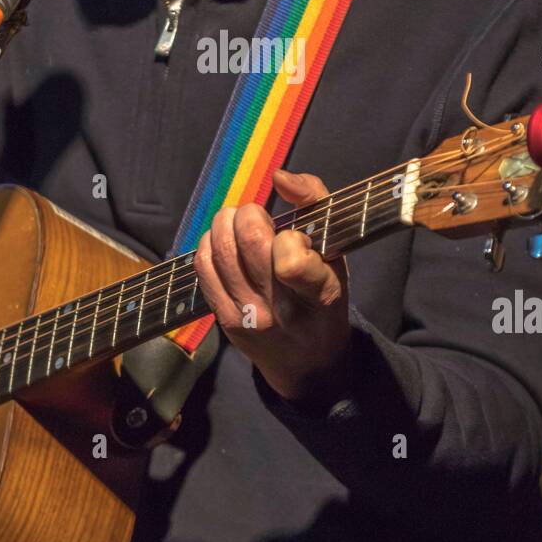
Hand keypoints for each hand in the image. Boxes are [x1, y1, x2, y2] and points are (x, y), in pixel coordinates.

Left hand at [193, 167, 351, 403]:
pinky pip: (203, 268)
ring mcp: (249, 317)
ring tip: (239, 225)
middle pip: (248, 241)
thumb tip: (279, 176)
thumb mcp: (337, 254)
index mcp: (319, 294)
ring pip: (220, 250)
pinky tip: (223, 244)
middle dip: (249, 215)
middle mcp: (281, 311)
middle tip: (257, 217)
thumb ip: (316, 204)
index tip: (294, 236)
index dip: (288, 235)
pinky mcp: (225, 320)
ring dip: (225, 224)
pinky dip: (209, 244)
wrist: (309, 364)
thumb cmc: (325, 300)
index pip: (291, 259)